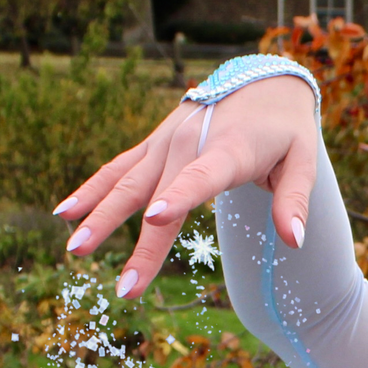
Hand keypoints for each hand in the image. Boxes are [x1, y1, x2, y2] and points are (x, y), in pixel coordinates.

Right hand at [52, 74, 318, 301]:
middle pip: (157, 197)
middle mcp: (188, 144)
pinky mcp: (152, 145)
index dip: (180, 196)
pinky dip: (91, 189)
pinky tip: (64, 213)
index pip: (201, 176)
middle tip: (124, 289)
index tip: (157, 217)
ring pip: (126, 183)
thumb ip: (294, 200)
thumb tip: (294, 241)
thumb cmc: (285, 128)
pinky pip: (117, 169)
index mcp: (227, 150)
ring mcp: (164, 143)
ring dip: (99, 216)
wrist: (261, 79)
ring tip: (75, 249)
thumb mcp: (302, 159)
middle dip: (140, 246)